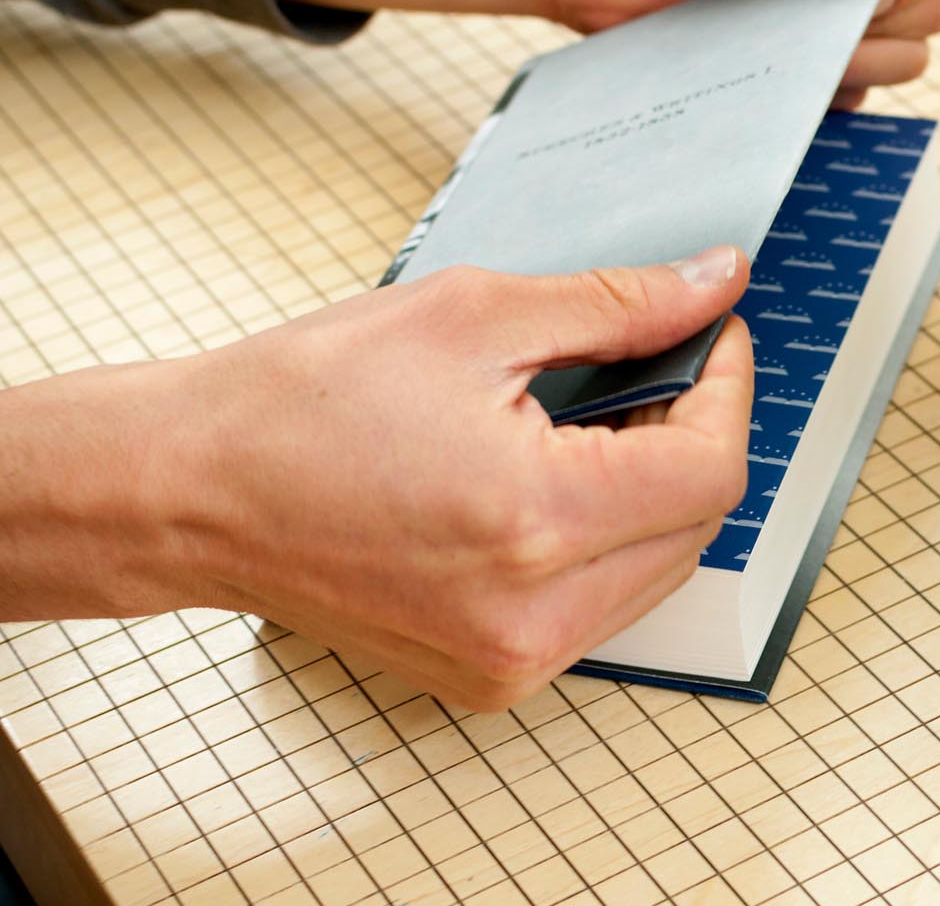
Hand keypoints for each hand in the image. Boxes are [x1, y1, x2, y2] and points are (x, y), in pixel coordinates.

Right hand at [0, 249, 752, 709]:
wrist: (191, 490)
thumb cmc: (302, 402)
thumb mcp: (475, 315)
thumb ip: (616, 304)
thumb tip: (710, 283)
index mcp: (538, 520)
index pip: (712, 469)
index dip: (728, 386)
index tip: (710, 333)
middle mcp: (536, 613)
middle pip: (698, 523)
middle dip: (697, 433)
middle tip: (659, 363)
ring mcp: (513, 659)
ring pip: (660, 570)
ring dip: (659, 490)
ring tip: (607, 418)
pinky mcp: (490, 675)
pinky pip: (603, 607)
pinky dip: (611, 540)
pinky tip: (566, 481)